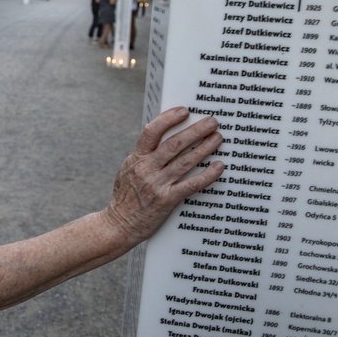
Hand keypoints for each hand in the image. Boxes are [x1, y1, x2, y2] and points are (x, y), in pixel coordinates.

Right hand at [104, 107, 224, 244]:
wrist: (118, 225)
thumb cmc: (124, 197)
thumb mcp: (128, 170)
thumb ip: (143, 156)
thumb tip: (162, 138)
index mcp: (136, 158)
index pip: (152, 131)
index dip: (169, 118)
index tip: (184, 111)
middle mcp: (147, 169)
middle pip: (174, 143)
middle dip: (196, 130)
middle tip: (212, 121)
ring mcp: (157, 184)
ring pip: (185, 161)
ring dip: (205, 147)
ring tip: (217, 138)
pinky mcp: (167, 200)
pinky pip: (191, 184)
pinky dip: (207, 175)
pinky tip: (219, 166)